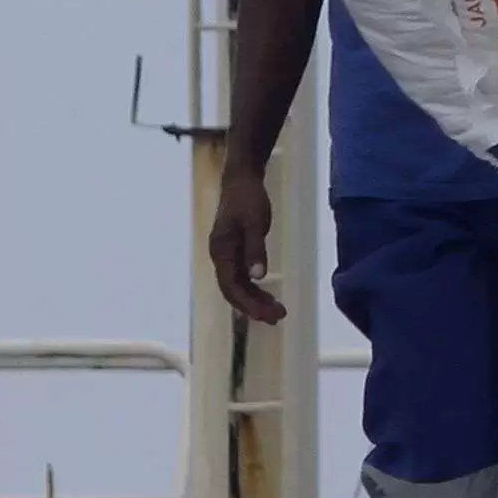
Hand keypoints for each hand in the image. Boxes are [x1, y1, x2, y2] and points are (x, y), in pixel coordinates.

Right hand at [209, 157, 284, 325]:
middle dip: (254, 307)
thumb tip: (258, 277)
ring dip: (256, 299)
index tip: (265, 315)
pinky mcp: (235, 250)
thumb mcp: (256, 222)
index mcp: (221, 251)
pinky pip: (242, 276)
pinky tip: (268, 296)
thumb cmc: (248, 198)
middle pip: (234, 290)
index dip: (247, 303)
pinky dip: (255, 288)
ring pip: (239, 285)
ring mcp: (227, 254)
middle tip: (277, 318)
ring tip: (277, 312)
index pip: (231, 286)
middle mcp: (220, 256)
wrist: (241, 179)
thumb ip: (255, 249)